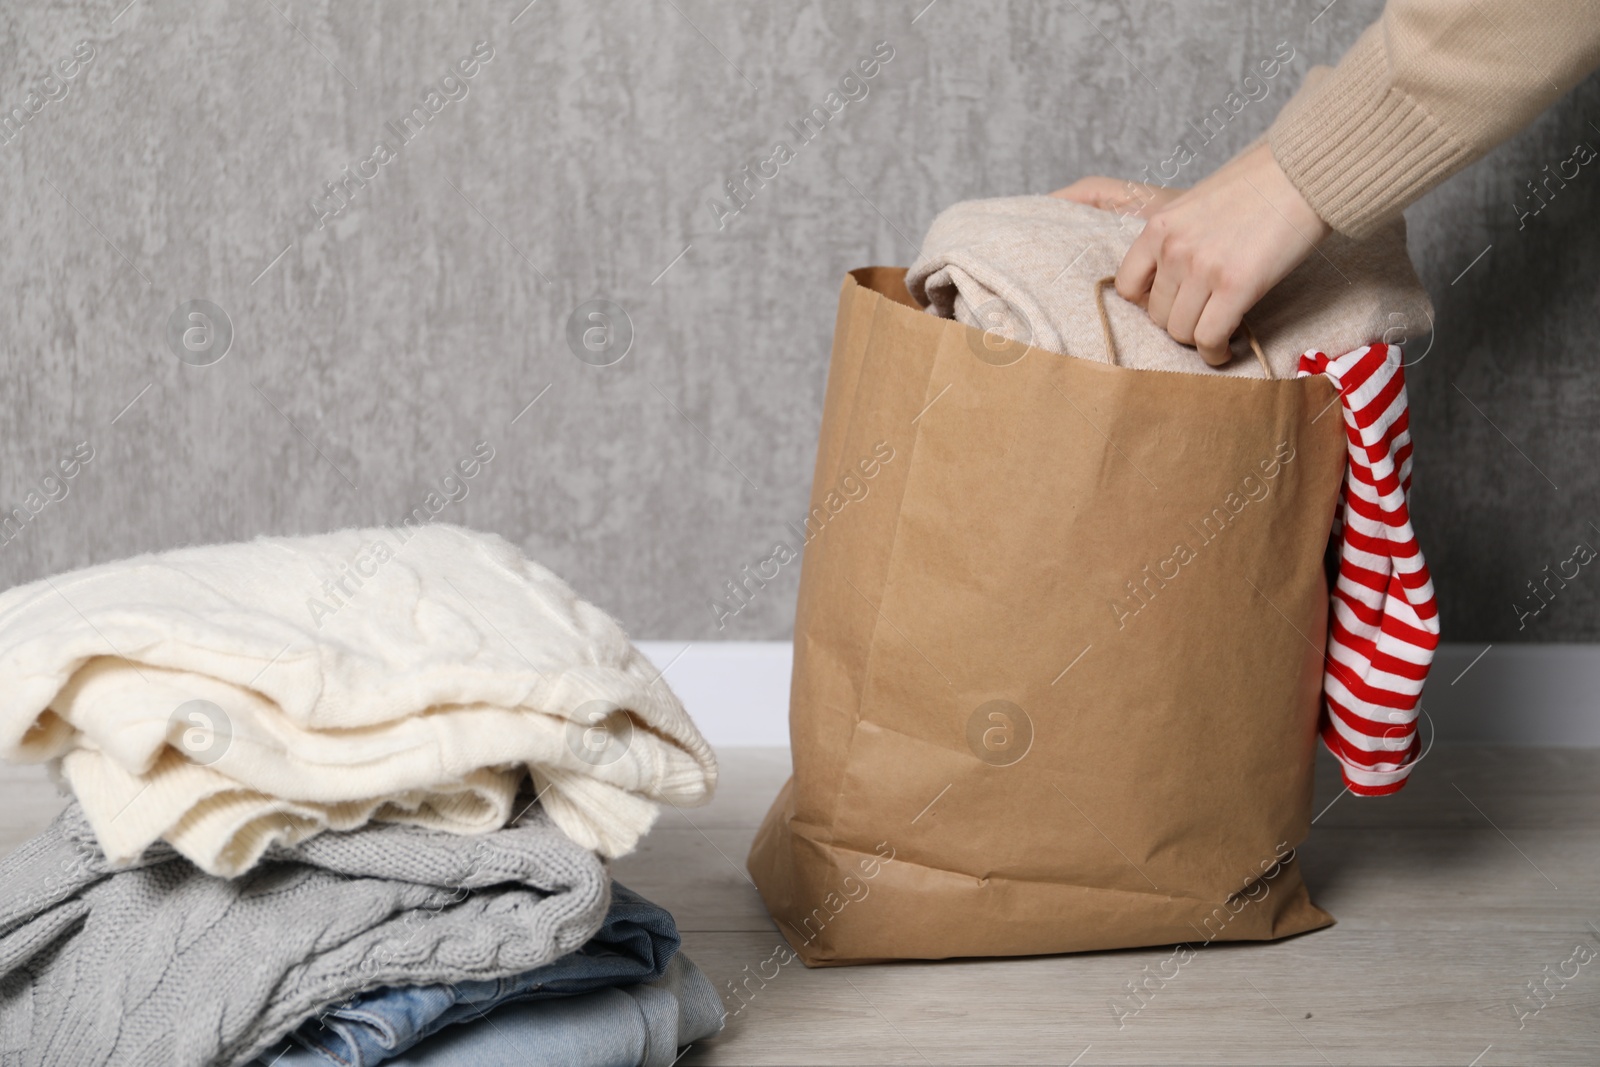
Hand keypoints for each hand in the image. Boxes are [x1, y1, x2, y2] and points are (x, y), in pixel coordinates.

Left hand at [1054, 142, 1331, 365]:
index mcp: (1159, 227)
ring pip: (1181, 332)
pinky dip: (1216, 353)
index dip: (1147, 303)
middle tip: (1204, 316)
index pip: (1126, 286)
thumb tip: (1170, 278)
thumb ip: (1178, 238)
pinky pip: (1209, 339)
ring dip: (1200, 338)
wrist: (1303, 172)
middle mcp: (1173, 248)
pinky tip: (1227, 349)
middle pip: (1156, 315)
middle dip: (1180, 321)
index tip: (1171, 304)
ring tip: (1219, 331)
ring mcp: (1202, 268)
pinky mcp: (1235, 285)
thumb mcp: (1198, 202)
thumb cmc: (1258, 185)